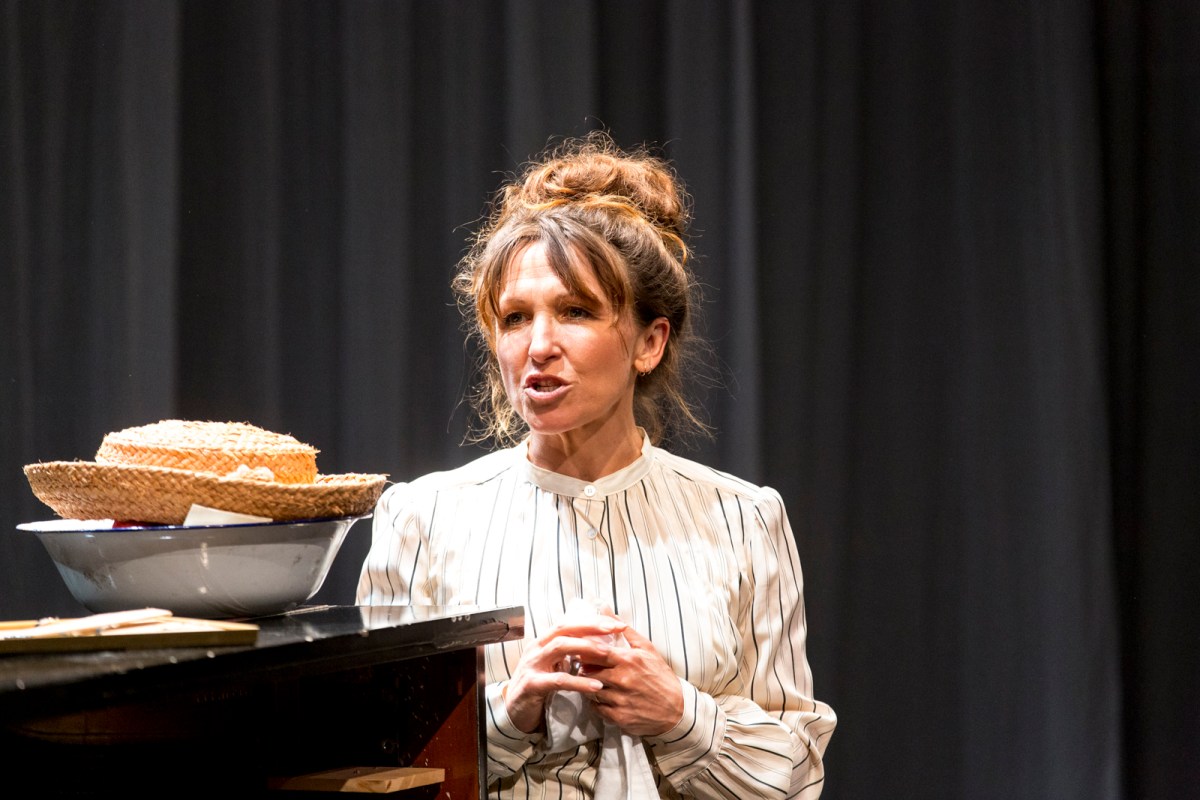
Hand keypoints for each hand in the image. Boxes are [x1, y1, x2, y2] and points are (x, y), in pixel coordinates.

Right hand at [503, 615, 626, 733]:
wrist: (514, 711)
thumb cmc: (539, 686)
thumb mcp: (553, 665)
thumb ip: (569, 653)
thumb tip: (598, 642)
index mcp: (544, 641)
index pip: (569, 623)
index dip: (592, 621)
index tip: (615, 623)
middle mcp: (537, 648)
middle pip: (565, 629)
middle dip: (591, 627)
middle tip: (614, 629)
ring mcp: (533, 665)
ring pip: (560, 647)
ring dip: (585, 648)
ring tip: (607, 653)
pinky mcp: (532, 685)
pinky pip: (558, 680)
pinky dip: (579, 682)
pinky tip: (596, 686)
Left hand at [578, 624, 683, 736]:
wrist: (677, 709)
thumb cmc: (660, 676)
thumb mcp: (647, 649)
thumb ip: (626, 631)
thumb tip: (606, 610)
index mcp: (628, 660)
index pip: (595, 652)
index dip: (584, 652)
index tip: (581, 651)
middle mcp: (622, 679)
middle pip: (589, 672)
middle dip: (584, 670)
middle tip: (585, 668)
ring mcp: (620, 699)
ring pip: (590, 690)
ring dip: (589, 686)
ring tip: (593, 683)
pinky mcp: (619, 717)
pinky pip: (596, 708)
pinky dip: (596, 703)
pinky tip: (602, 698)